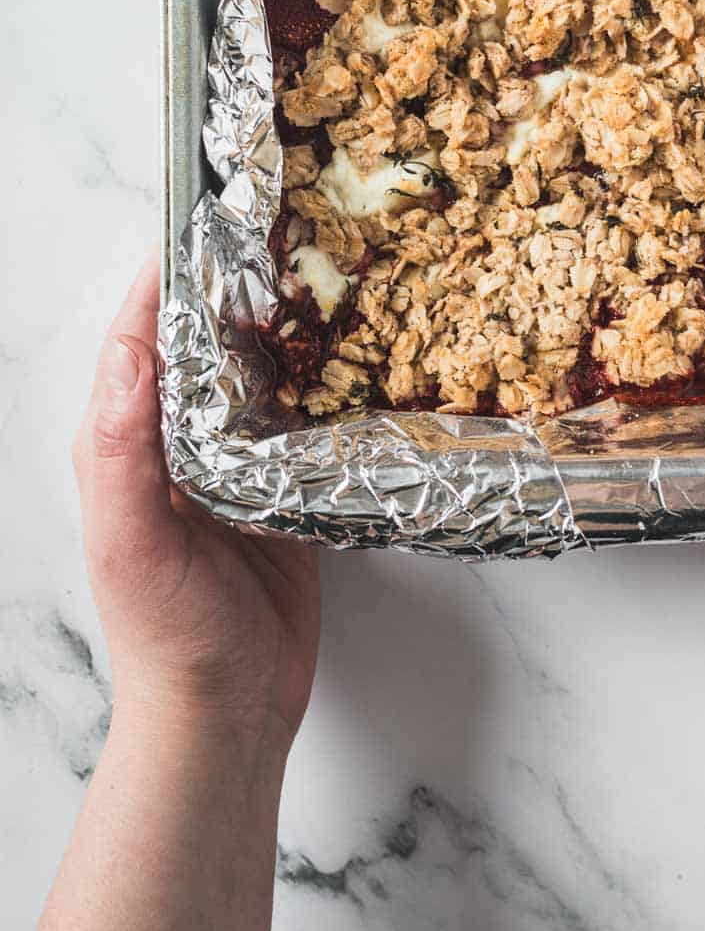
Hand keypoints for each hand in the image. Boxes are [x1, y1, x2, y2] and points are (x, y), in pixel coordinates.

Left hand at [73, 255, 320, 753]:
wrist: (226, 713)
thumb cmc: (167, 636)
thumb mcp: (130, 542)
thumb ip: (122, 451)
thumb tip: (127, 351)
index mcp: (126, 441)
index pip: (143, 334)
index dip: (171, 274)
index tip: (212, 217)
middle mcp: (179, 440)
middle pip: (206, 341)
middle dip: (238, 285)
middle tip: (289, 225)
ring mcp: (235, 461)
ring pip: (259, 371)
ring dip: (285, 326)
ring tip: (330, 269)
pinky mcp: (286, 485)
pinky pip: (304, 417)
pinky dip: (324, 380)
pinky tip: (356, 351)